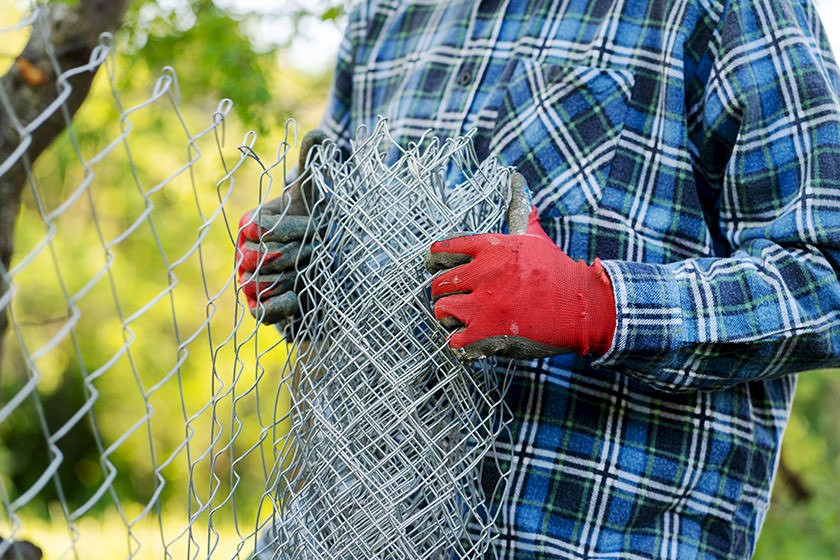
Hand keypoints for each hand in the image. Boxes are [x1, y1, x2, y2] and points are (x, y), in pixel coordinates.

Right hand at [236, 130, 325, 324]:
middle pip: (266, 257)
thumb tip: (319, 133)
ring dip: (297, 278)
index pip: (262, 228)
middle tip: (320, 252)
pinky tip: (301, 298)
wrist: (324, 268)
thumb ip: (312, 166)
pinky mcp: (261, 311)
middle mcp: (244, 255)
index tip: (318, 227)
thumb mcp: (314, 196)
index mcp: (251, 226)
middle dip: (301, 254)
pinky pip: (263, 312)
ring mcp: (250, 284)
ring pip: (265, 284)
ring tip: (313, 272)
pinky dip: (284, 305)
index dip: (293, 228)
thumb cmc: (314, 226)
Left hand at [425, 207, 615, 359]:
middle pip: (438, 283)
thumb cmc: (557, 271)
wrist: (581, 305)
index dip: (436, 261)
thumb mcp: (533, 237)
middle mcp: (483, 273)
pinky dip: (459, 342)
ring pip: (441, 310)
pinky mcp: (488, 332)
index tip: (440, 268)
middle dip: (444, 293)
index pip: (443, 249)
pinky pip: (454, 339)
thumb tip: (515, 179)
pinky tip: (472, 338)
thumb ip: (518, 210)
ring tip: (463, 320)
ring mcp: (484, 303)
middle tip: (456, 298)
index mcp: (490, 248)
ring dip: (449, 317)